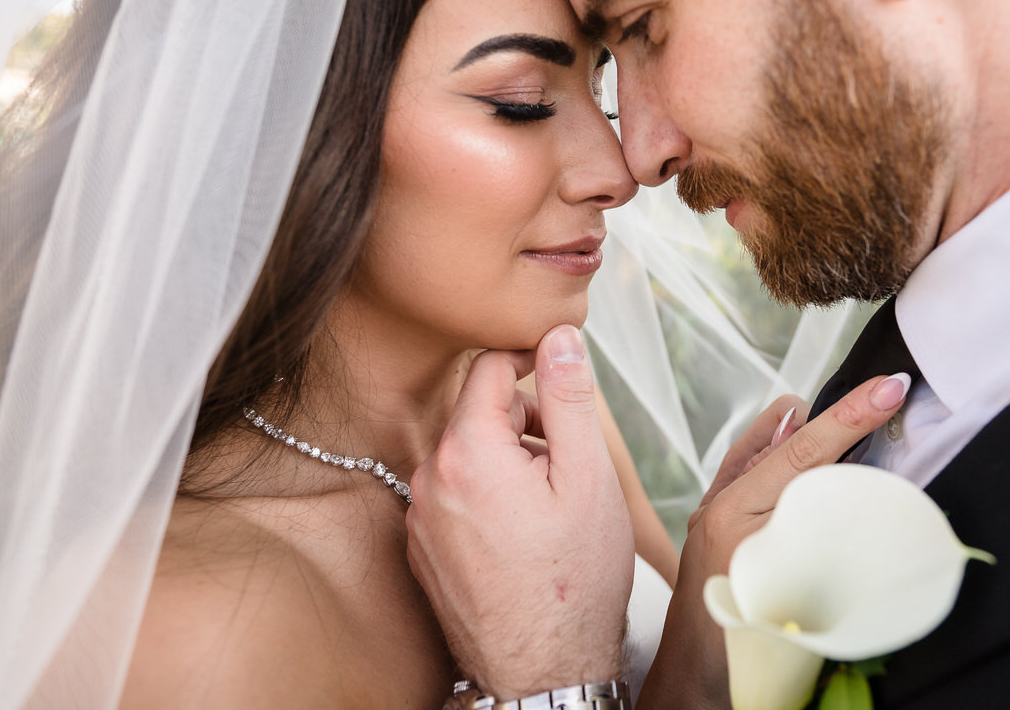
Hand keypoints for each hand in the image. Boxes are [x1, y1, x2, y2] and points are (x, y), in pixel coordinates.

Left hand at [406, 326, 632, 699]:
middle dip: (524, 421)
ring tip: (549, 505)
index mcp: (467, 454)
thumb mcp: (589, 478)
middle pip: (477, 414)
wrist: (544, 672)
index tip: (560, 368)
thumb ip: (570, 398)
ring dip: (507, 461)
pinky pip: (454, 497)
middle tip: (567, 459)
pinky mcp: (422, 551)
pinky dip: (487, 498)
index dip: (529, 359)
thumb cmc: (573, 581)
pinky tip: (522, 535)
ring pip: (467, 456)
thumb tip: (559, 337)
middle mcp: (429, 481)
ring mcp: (419, 520)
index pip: (488, 369)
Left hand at [637, 373, 909, 709]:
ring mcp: (714, 513)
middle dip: (835, 418)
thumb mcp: (787, 592)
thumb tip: (853, 489)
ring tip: (854, 412)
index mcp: (739, 517)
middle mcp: (722, 506)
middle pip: (788, 442)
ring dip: (808, 432)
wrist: (690, 688)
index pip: (806, 452)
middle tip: (884, 393)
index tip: (890, 387)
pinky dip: (776, 448)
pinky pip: (747, 468)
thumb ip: (821, 535)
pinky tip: (794, 436)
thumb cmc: (736, 651)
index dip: (850, 416)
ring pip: (767, 449)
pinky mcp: (714, 523)